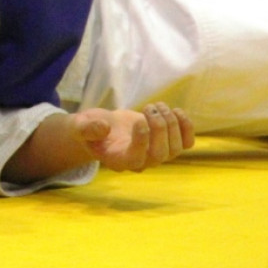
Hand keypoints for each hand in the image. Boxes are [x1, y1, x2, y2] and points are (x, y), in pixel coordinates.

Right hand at [71, 103, 194, 171]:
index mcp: (118, 160)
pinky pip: (186, 143)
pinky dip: (187, 128)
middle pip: (160, 155)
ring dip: (171, 124)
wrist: (103, 127)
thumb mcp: (80, 126)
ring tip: (158, 105)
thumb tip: (104, 128)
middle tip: (149, 108)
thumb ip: (86, 129)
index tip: (139, 120)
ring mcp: (156, 155)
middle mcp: (140, 162)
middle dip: (160, 128)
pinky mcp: (167, 143)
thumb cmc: (89, 128)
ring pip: (175, 149)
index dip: (142, 141)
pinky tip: (177, 112)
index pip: (136, 159)